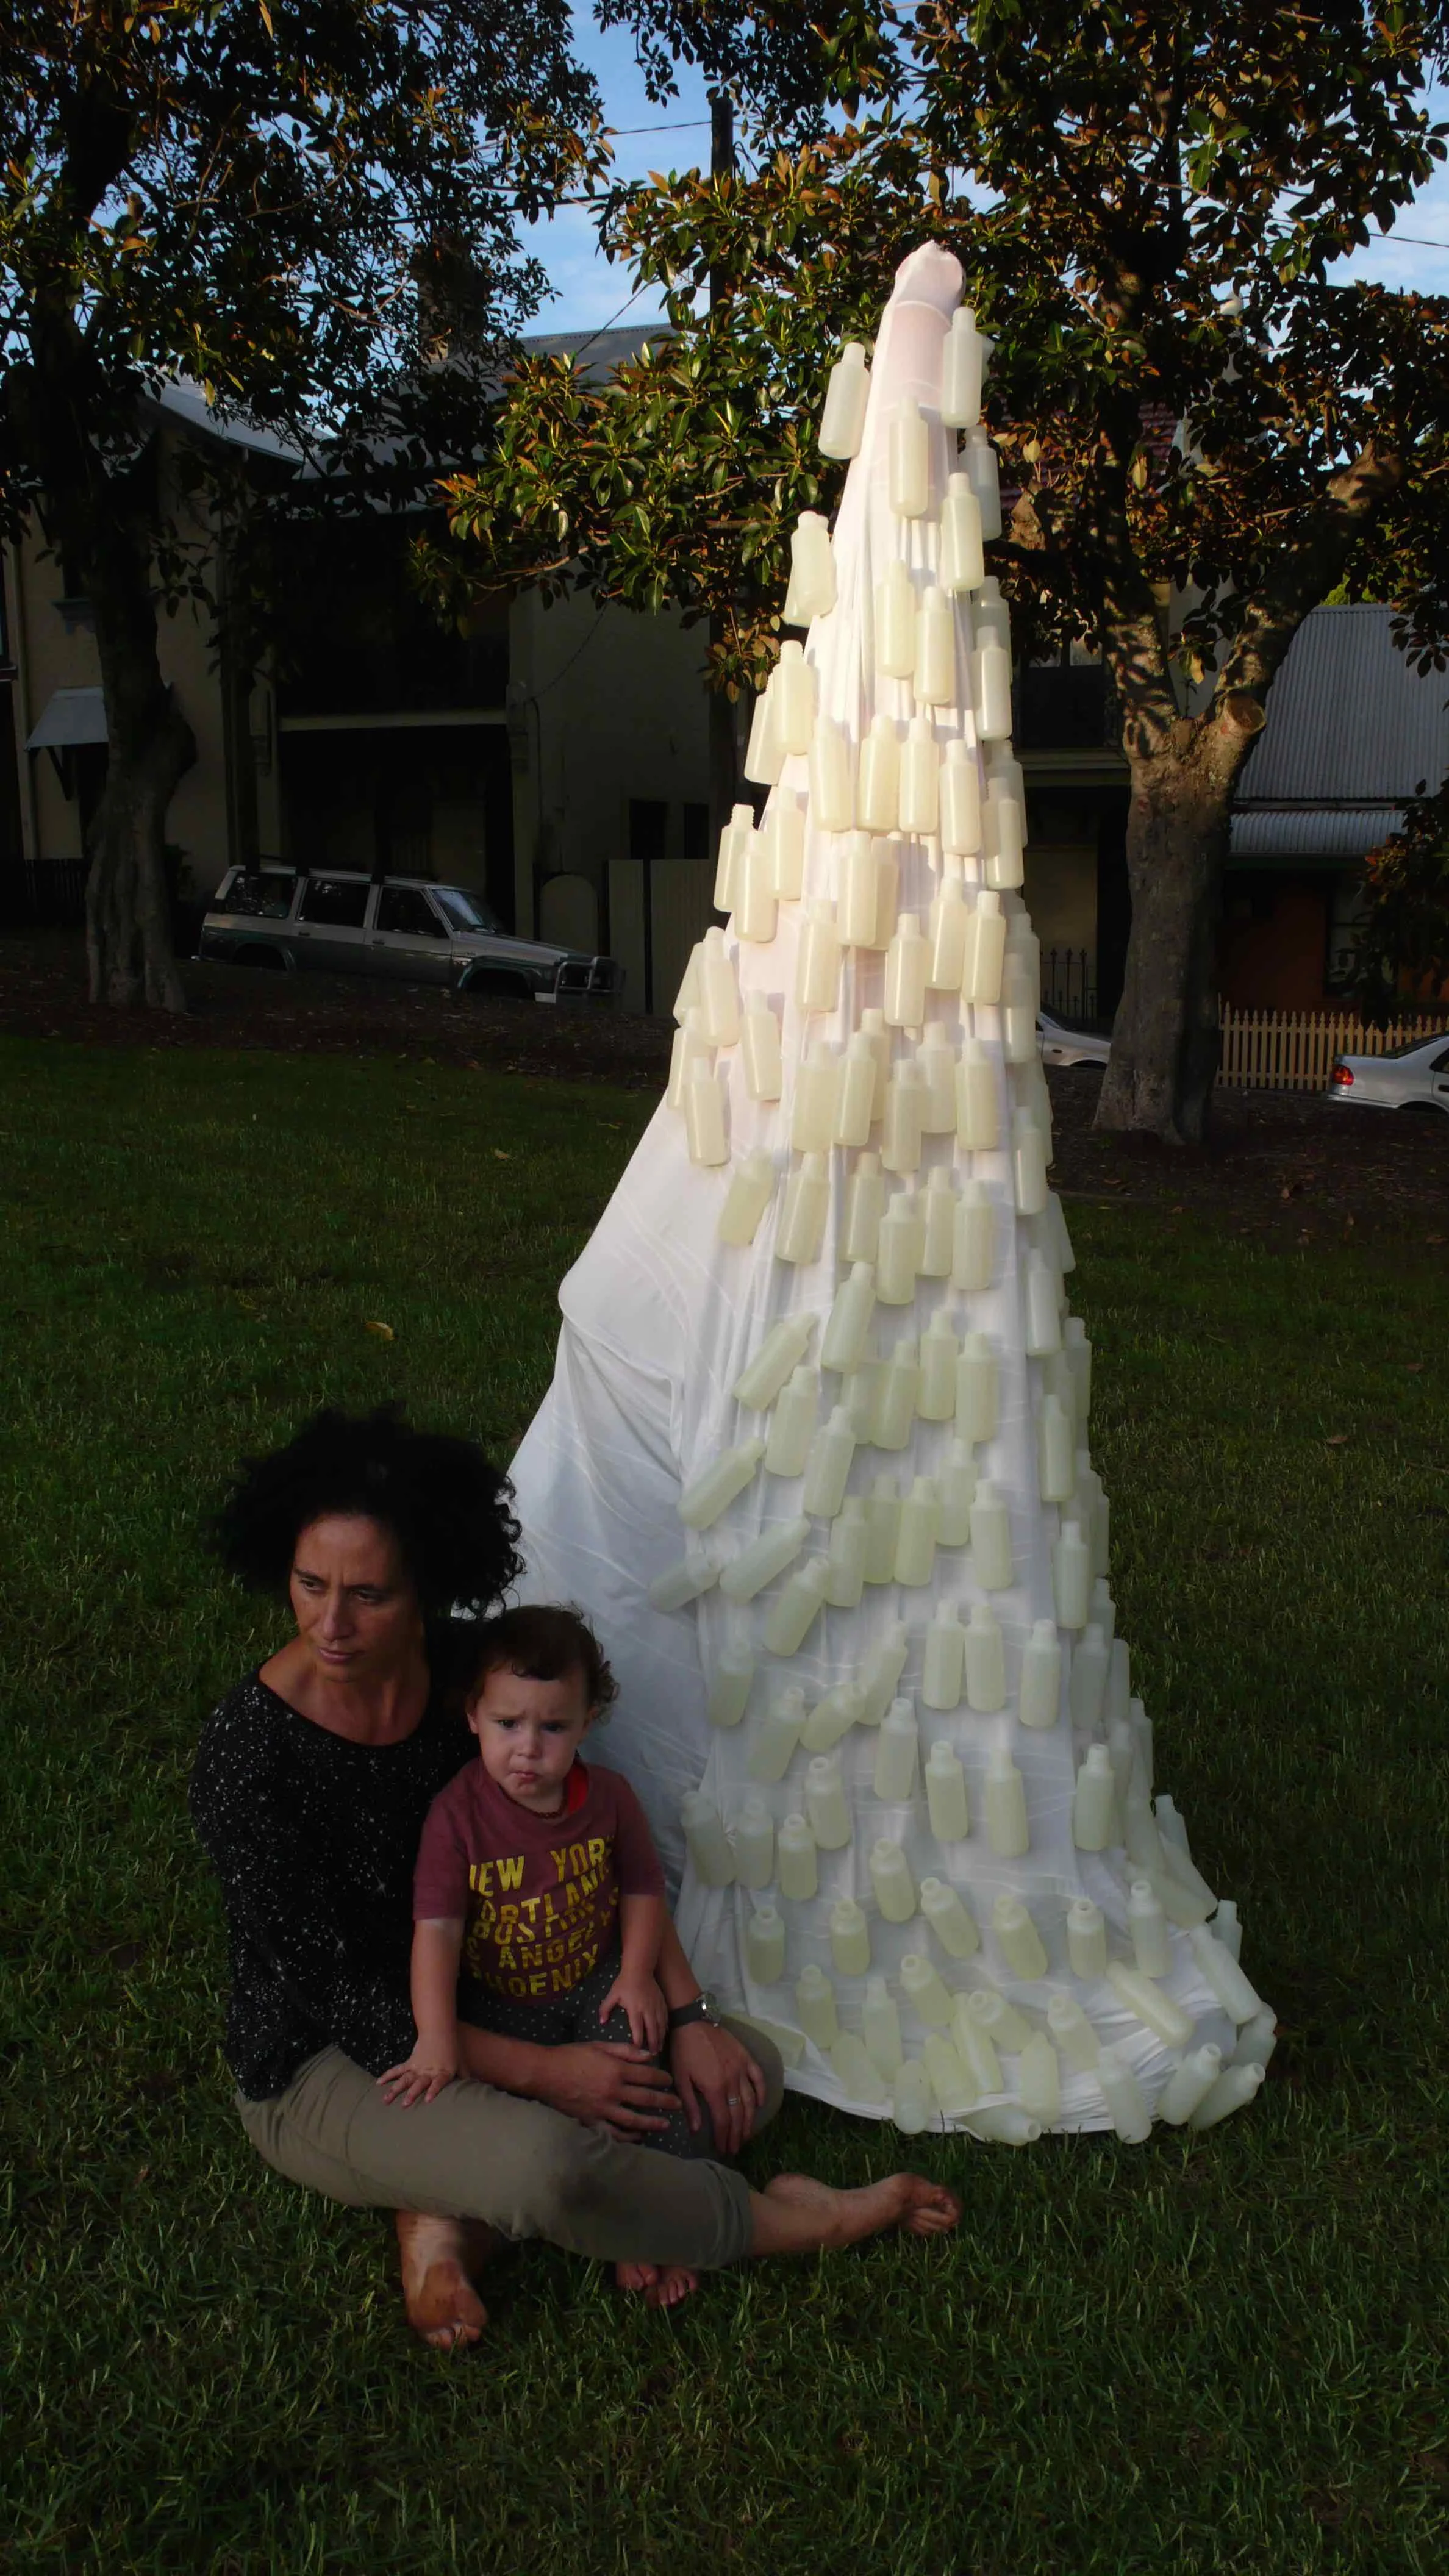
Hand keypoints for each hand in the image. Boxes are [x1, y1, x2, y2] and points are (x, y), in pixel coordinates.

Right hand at [378, 2037, 457, 2107]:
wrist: (440, 2032)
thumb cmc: (452, 2050)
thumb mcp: (461, 2064)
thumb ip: (465, 2077)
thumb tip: (475, 2088)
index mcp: (443, 2073)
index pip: (438, 2083)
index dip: (433, 2091)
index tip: (428, 2100)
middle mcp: (429, 2072)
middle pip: (419, 2083)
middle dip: (412, 2094)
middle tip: (405, 2104)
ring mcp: (418, 2068)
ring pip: (405, 2079)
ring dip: (395, 2089)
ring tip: (386, 2099)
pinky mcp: (411, 2063)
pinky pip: (398, 2070)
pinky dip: (388, 2075)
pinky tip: (379, 2083)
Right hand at [535, 2040, 682, 2138]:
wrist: (545, 2073)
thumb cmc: (571, 2055)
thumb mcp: (599, 2046)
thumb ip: (625, 2050)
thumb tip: (648, 2055)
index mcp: (616, 2069)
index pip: (647, 2075)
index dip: (662, 2078)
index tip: (670, 2081)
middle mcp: (613, 2091)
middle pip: (646, 2098)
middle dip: (665, 2101)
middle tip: (678, 2105)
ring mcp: (603, 2108)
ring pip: (634, 2119)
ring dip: (652, 2122)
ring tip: (665, 2125)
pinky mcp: (592, 2121)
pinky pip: (614, 2133)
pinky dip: (628, 2136)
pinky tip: (639, 2137)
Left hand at [598, 1969, 668, 2051]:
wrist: (639, 1968)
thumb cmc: (624, 1982)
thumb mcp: (612, 1994)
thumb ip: (605, 2008)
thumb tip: (601, 2022)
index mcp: (635, 2009)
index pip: (638, 2030)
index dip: (638, 2042)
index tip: (637, 2051)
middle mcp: (647, 2010)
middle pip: (652, 2031)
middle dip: (652, 2044)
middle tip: (653, 2055)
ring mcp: (656, 2006)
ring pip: (661, 2026)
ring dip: (660, 2038)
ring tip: (659, 2049)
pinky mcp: (662, 2002)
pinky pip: (665, 2018)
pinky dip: (664, 2028)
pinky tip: (663, 2034)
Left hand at [669, 2020, 766, 2157]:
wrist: (693, 2021)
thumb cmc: (683, 2051)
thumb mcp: (681, 2079)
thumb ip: (691, 2105)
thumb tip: (696, 2130)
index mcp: (714, 2088)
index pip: (723, 2120)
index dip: (724, 2137)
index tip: (723, 2149)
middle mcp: (732, 2081)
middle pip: (738, 2114)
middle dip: (737, 2134)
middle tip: (735, 2148)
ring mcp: (741, 2069)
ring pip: (750, 2100)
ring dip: (749, 2120)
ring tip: (746, 2134)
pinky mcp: (746, 2057)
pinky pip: (758, 2078)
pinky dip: (761, 2092)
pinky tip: (759, 2104)